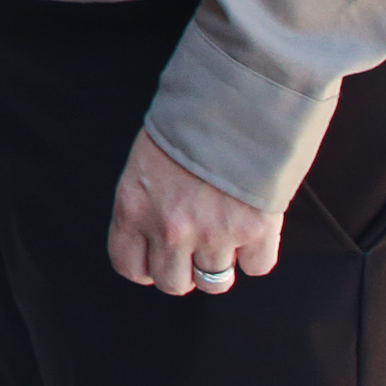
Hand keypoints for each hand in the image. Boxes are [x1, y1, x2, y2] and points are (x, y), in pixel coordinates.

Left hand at [106, 130, 281, 295]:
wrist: (234, 101)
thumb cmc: (187, 124)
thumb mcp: (145, 162)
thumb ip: (146, 204)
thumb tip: (152, 238)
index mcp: (133, 208)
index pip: (128, 266)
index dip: (145, 267)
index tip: (156, 260)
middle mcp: (170, 228)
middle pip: (174, 283)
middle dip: (184, 271)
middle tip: (194, 250)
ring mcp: (214, 234)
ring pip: (216, 282)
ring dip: (220, 262)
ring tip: (225, 235)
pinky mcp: (256, 232)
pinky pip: (257, 267)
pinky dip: (257, 254)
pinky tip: (252, 229)